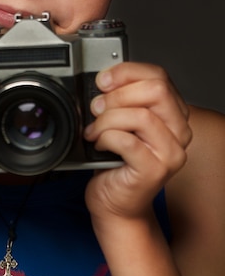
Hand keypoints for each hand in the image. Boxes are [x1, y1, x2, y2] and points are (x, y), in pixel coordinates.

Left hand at [83, 61, 191, 221]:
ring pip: (140, 115)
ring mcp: (171, 153)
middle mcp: (179, 131)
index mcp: (173, 112)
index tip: (103, 80)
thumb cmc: (116, 160)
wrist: (115, 203)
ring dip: (107, 119)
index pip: (158, 76)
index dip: (127, 72)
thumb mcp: (122, 120)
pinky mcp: (154, 170)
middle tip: (97, 107)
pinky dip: (106, 137)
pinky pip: (126, 140)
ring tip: (95, 130)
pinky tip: (99, 143)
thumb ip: (122, 97)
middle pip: (155, 90)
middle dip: (118, 94)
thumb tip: (104, 79)